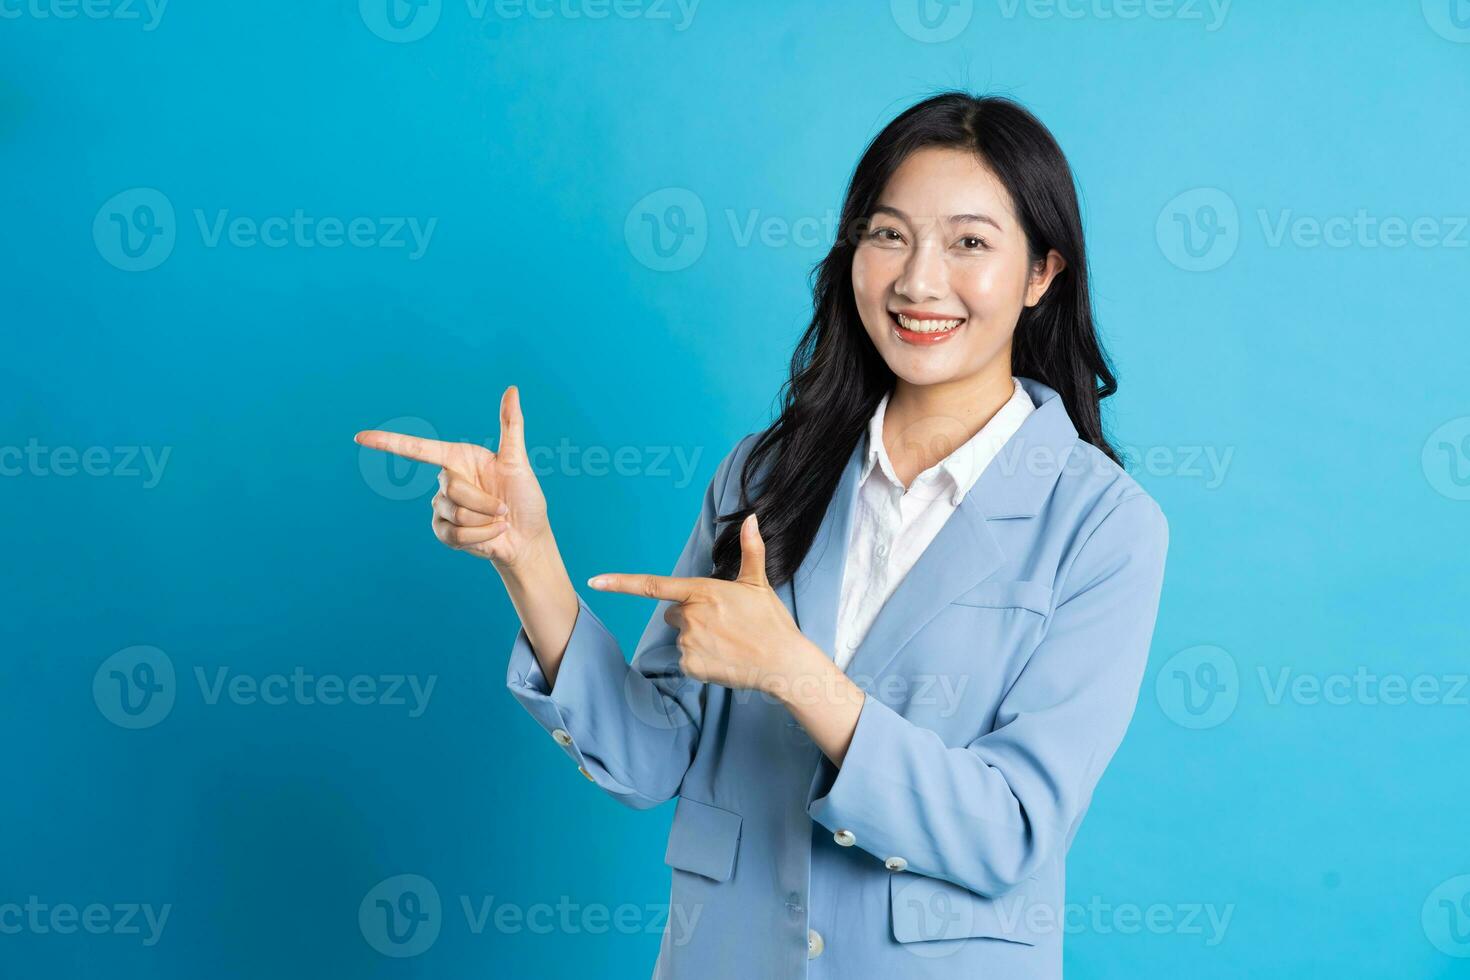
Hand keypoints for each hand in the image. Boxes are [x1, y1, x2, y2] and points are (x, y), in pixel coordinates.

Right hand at [355, 386, 549, 568]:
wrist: (527, 537)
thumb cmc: (525, 497)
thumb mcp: (518, 461)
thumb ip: (511, 426)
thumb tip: (512, 389)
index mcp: (457, 458)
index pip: (417, 449)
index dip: (387, 443)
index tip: (360, 437)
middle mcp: (445, 480)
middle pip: (451, 488)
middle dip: (483, 501)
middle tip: (502, 507)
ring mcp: (442, 508)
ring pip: (455, 513)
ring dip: (484, 521)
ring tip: (498, 521)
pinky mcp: (443, 532)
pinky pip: (454, 534)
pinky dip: (481, 536)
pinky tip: (492, 535)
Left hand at [586, 512, 816, 693]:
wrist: (783, 662)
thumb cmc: (771, 621)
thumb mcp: (759, 583)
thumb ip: (751, 549)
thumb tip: (751, 518)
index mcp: (702, 591)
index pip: (652, 585)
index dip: (620, 583)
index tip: (595, 580)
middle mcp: (690, 616)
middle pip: (673, 613)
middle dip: (691, 616)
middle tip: (723, 623)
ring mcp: (688, 642)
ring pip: (682, 636)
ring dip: (698, 638)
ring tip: (729, 642)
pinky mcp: (691, 666)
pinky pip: (687, 659)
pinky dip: (702, 660)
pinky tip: (725, 659)